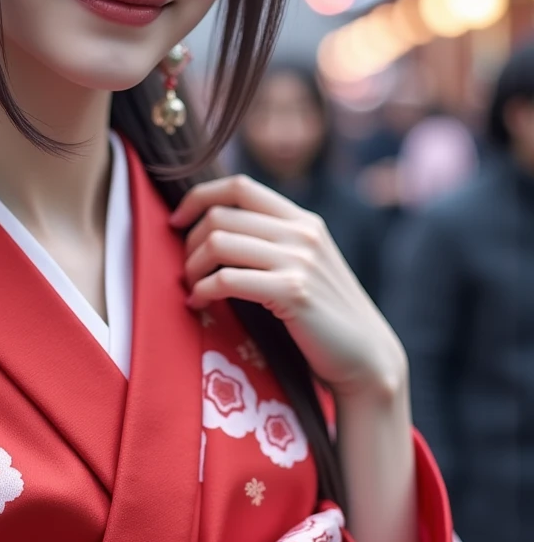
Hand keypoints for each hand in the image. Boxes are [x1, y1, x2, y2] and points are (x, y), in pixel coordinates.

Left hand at [172, 174, 405, 398]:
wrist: (365, 355)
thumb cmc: (324, 317)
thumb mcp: (305, 265)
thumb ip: (272, 243)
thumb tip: (214, 231)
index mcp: (303, 221)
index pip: (239, 186)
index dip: (198, 197)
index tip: (176, 222)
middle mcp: (302, 233)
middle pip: (220, 216)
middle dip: (189, 243)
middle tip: (185, 270)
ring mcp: (299, 260)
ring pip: (218, 243)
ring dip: (192, 268)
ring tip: (191, 288)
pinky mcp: (292, 292)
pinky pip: (227, 280)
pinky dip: (203, 291)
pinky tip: (199, 304)